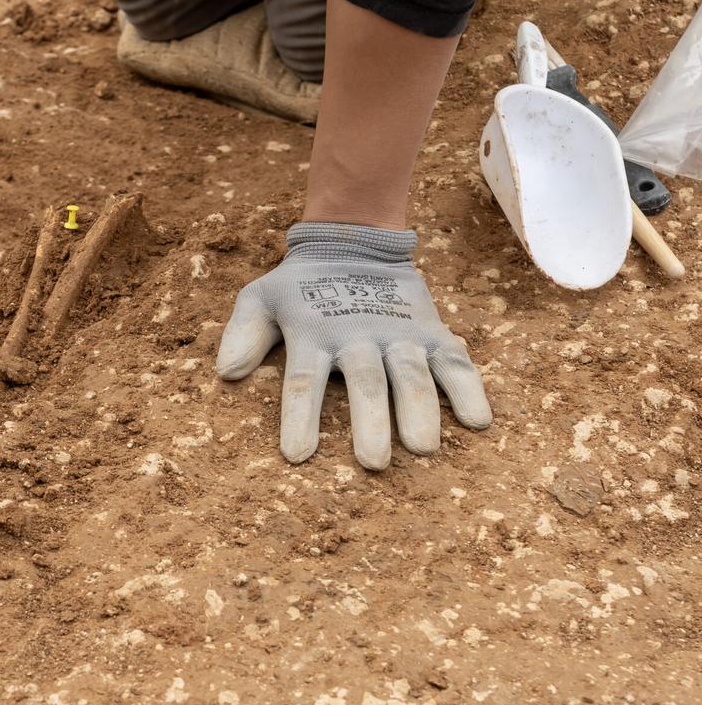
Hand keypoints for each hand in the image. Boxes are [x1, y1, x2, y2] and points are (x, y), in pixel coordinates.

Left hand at [216, 222, 490, 469]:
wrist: (353, 242)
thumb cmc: (300, 287)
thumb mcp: (260, 298)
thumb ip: (243, 334)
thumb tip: (226, 373)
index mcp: (313, 334)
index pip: (303, 379)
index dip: (300, 417)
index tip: (297, 455)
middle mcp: (358, 336)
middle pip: (365, 382)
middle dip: (369, 422)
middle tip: (373, 462)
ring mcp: (400, 334)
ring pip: (411, 374)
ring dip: (419, 411)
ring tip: (422, 448)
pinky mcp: (433, 332)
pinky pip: (455, 361)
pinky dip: (468, 389)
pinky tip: (478, 422)